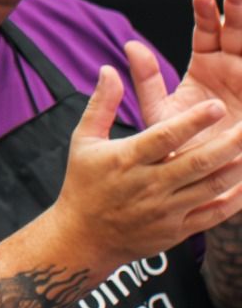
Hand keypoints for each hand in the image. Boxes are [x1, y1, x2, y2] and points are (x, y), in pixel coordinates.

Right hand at [47, 65, 241, 268]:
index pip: (165, 137)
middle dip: (229, 143)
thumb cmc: (83, 183)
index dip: (193, 121)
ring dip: (238, 167)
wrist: (82, 238)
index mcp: (126, 159)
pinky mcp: (177, 230)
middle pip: (197, 162)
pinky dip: (234, 199)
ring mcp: (166, 210)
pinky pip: (214, 214)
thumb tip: (109, 70)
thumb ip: (101, 104)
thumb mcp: (83, 140)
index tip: (217, 106)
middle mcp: (149, 185)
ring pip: (211, 186)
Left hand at [131, 0, 241, 133]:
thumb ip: (147, 80)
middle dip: (238, 4)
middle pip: (237, 30)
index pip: (206, 32)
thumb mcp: (159, 113)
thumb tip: (130, 46)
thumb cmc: (179, 146)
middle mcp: (232, 69)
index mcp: (206, 68)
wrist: (202, 178)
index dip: (206, 13)